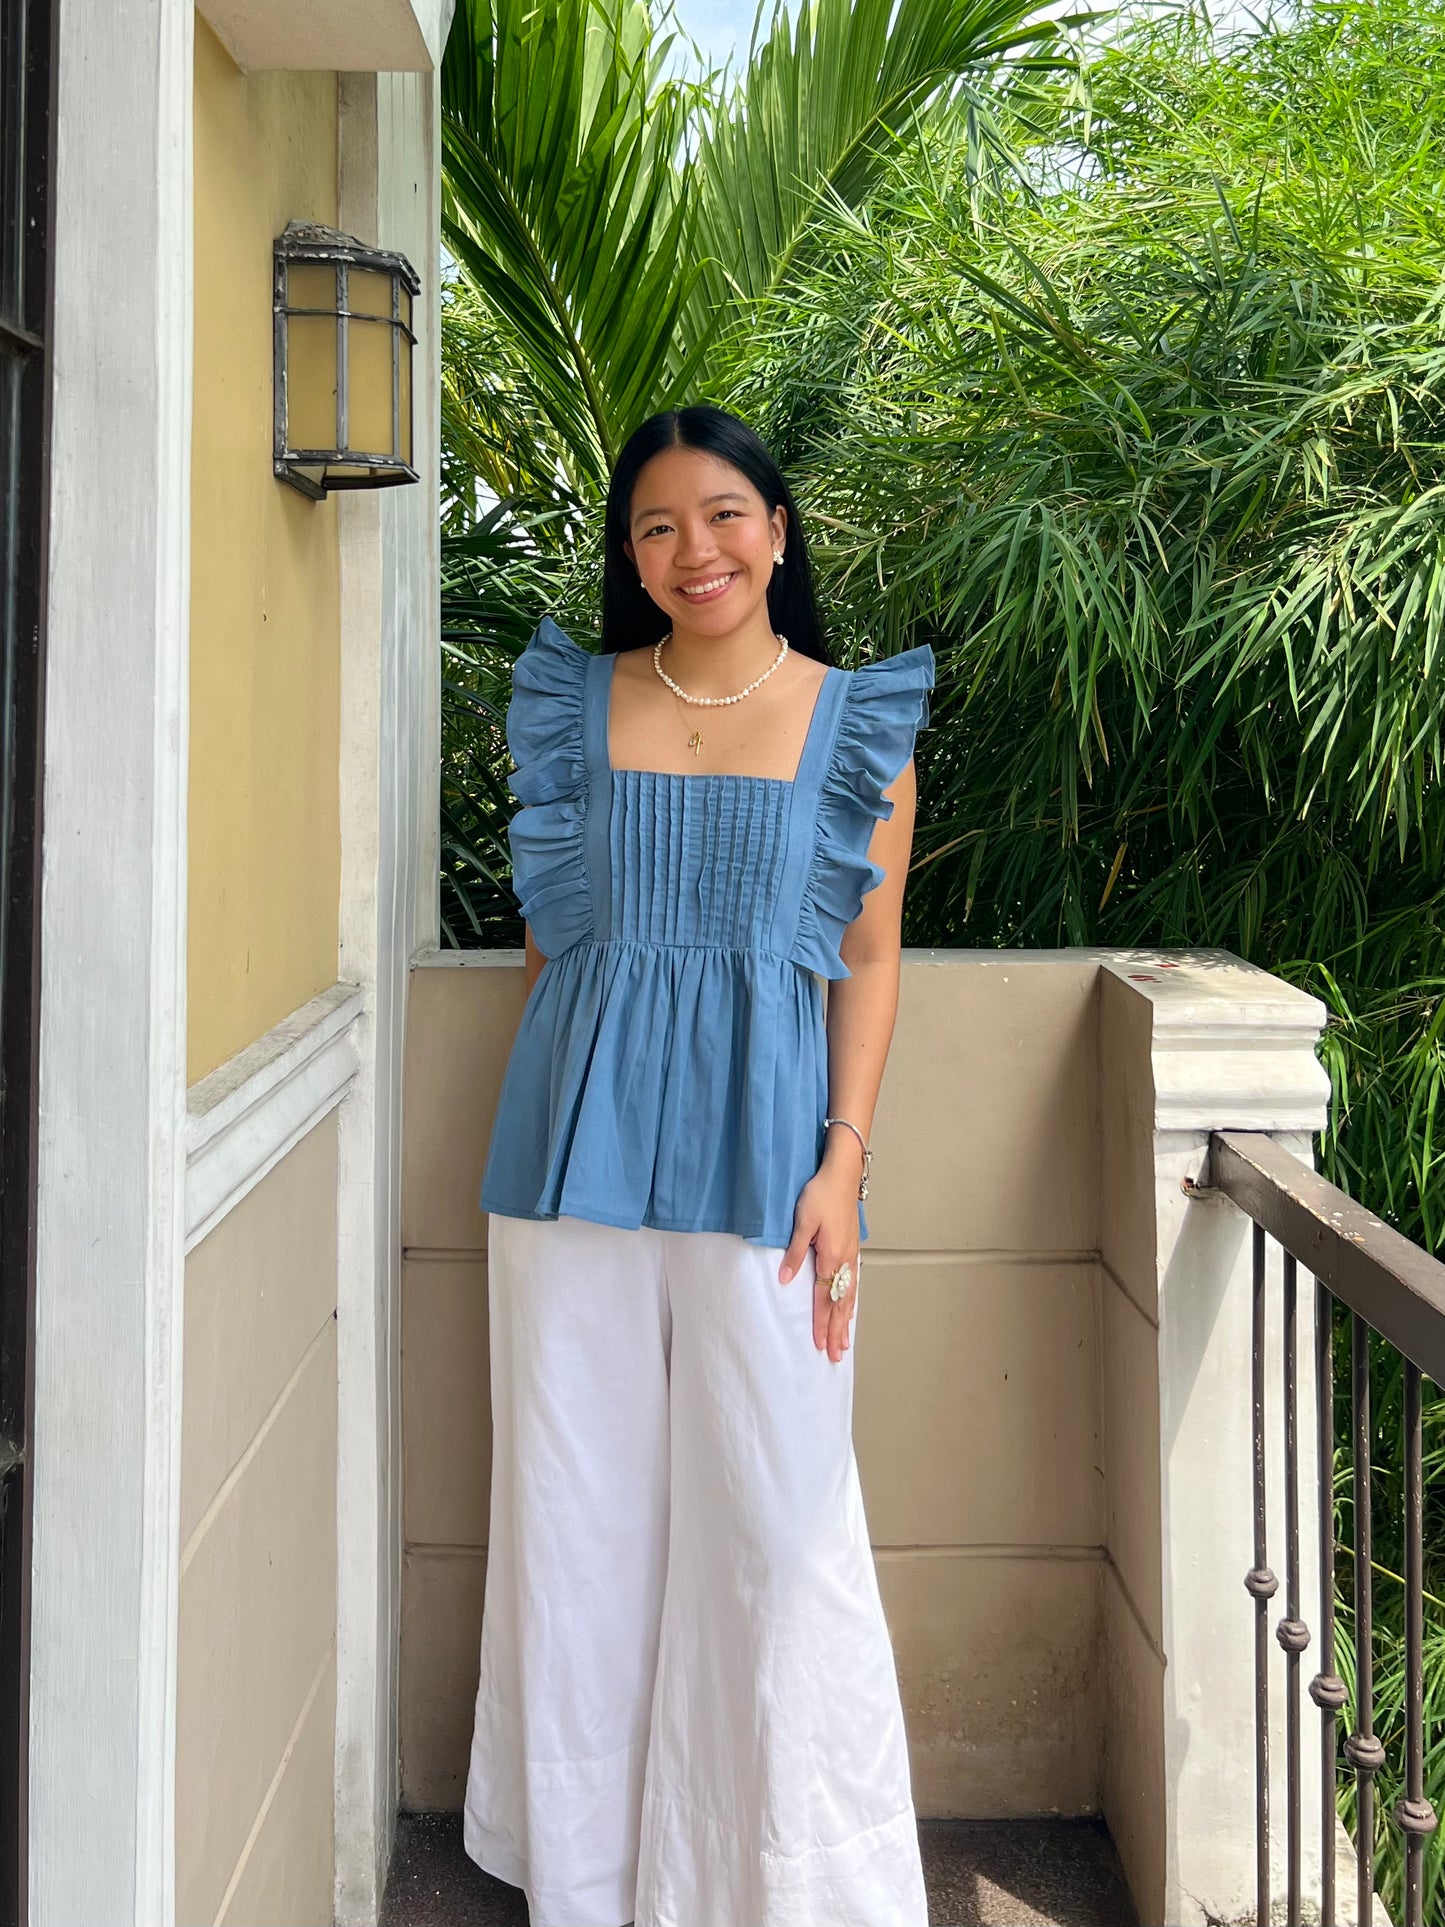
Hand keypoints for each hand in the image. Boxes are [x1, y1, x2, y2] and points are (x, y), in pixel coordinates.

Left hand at [778, 1150, 861, 1362]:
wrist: (842, 1174)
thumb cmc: (820, 1194)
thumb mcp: (802, 1221)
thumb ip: (794, 1252)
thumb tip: (784, 1280)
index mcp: (830, 1256)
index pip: (824, 1298)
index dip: (821, 1323)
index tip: (820, 1345)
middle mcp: (843, 1260)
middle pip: (840, 1304)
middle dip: (836, 1331)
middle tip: (836, 1356)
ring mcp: (850, 1255)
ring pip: (849, 1296)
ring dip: (846, 1321)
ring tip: (845, 1342)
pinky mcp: (851, 1249)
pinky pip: (853, 1284)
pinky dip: (851, 1302)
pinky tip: (849, 1310)